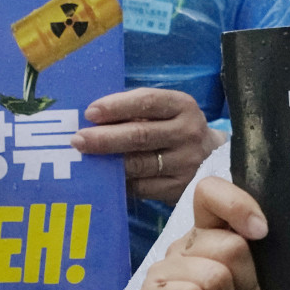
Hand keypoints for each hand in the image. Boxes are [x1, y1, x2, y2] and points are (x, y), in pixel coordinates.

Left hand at [70, 87, 221, 203]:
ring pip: (138, 164)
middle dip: (105, 138)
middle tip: (77, 140)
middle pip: (141, 135)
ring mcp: (186, 163)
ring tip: (83, 160)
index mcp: (183, 106)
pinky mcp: (179, 188)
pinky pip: (141, 188)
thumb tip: (91, 118)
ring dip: (107, 163)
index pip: (148, 101)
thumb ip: (135, 111)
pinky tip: (102, 179)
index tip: (90, 112)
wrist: (211, 158)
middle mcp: (188, 133)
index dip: (117, 106)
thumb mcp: (165, 111)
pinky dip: (118, 183)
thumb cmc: (174, 127)